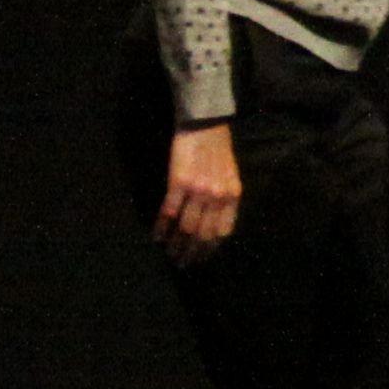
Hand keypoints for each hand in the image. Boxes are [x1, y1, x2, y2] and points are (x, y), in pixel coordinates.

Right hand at [156, 122, 241, 265]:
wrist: (205, 125)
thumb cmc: (217, 150)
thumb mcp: (230, 176)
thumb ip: (224, 199)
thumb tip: (213, 224)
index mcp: (232, 195)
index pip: (222, 231)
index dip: (210, 248)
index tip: (201, 258)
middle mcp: (218, 197)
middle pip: (204, 234)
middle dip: (192, 252)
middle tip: (182, 263)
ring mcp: (198, 191)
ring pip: (186, 228)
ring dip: (175, 244)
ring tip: (168, 253)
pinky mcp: (179, 183)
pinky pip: (169, 213)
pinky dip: (161, 228)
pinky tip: (156, 236)